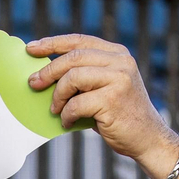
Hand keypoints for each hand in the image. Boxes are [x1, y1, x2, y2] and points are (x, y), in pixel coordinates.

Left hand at [25, 35, 178, 172]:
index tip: (31, 49)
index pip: (79, 40)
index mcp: (117, 53)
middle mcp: (120, 62)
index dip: (52, 43)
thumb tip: (43, 75)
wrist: (147, 137)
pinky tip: (67, 122)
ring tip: (56, 109)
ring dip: (58, 96)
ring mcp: (119, 79)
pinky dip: (66, 114)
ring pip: (73, 78)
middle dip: (48, 71)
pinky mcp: (113, 99)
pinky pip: (76, 104)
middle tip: (34, 84)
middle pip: (73, 58)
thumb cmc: (119, 114)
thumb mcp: (105, 86)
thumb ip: (84, 75)